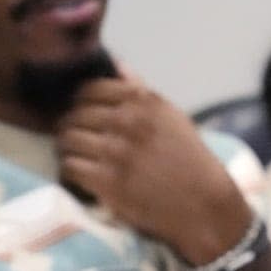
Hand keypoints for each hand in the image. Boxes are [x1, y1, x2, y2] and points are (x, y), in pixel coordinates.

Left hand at [56, 74, 251, 265]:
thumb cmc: (189, 160)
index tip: (81, 113)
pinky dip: (69, 169)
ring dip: (66, 147)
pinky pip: (69, 166)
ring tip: (72, 153)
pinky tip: (77, 173)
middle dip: (70, 125)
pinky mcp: (106, 180)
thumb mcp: (172, 116)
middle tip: (72, 136)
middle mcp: (127, 122)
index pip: (90, 90)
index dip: (80, 102)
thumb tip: (116, 64)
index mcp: (142, 101)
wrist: (204, 206)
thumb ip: (140, 90)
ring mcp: (115, 151)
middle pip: (75, 115)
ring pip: (67, 138)